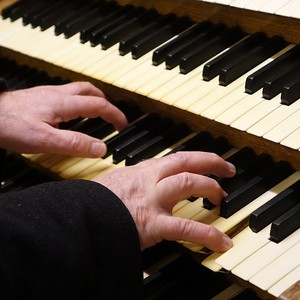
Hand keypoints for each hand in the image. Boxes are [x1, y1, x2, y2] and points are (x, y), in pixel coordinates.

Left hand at [0, 82, 127, 156]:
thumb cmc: (9, 125)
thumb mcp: (45, 140)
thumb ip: (75, 144)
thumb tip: (101, 148)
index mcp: (64, 103)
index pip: (99, 105)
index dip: (115, 115)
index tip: (123, 125)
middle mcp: (58, 95)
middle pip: (91, 91)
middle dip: (106, 102)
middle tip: (113, 116)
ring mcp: (48, 94)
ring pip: (79, 90)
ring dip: (94, 99)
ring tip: (98, 113)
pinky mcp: (40, 97)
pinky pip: (67, 94)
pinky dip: (79, 101)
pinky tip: (73, 113)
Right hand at [93, 152, 235, 251]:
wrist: (81, 215)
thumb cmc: (96, 200)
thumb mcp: (116, 182)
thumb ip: (133, 180)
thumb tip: (141, 182)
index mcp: (143, 171)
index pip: (176, 158)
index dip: (197, 157)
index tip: (208, 160)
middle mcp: (150, 180)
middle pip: (187, 162)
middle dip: (212, 162)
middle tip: (227, 169)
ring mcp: (153, 199)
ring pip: (189, 183)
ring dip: (211, 188)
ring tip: (222, 200)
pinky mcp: (153, 223)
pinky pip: (186, 226)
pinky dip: (208, 234)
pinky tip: (222, 242)